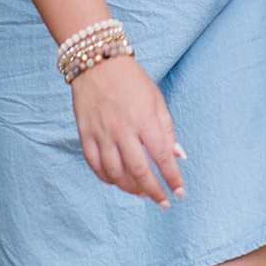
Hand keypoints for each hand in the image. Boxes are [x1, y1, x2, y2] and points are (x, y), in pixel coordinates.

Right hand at [69, 55, 185, 207]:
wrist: (97, 62)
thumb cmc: (131, 80)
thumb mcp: (156, 99)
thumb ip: (167, 129)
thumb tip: (179, 156)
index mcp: (144, 119)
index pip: (162, 157)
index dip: (172, 178)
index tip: (179, 193)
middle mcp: (123, 130)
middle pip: (139, 171)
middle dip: (154, 191)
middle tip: (162, 202)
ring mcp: (102, 134)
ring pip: (116, 174)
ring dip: (131, 189)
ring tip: (141, 193)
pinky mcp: (85, 135)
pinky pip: (95, 165)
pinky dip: (107, 179)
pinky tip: (117, 181)